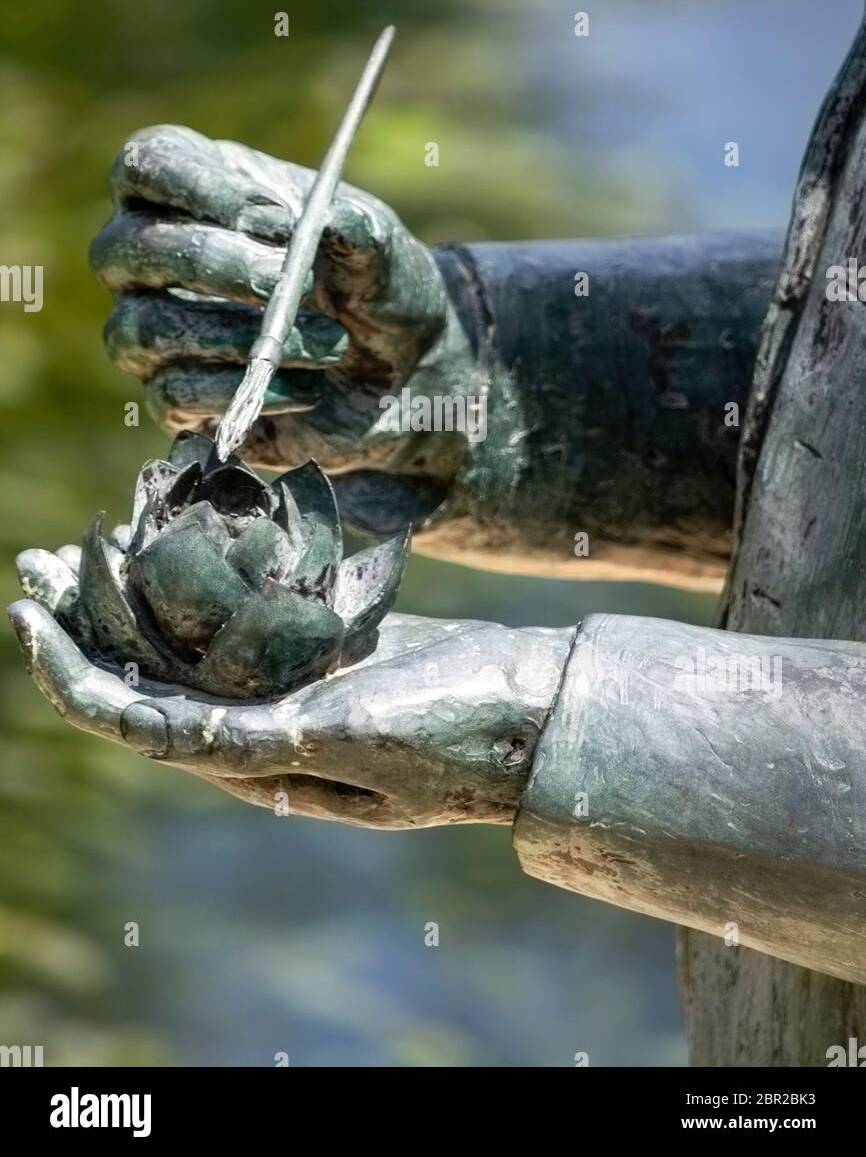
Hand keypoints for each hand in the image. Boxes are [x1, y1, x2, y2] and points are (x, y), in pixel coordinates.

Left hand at [9, 566, 572, 828]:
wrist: (533, 711)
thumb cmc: (459, 733)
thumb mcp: (362, 741)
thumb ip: (270, 743)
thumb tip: (175, 735)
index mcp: (258, 761)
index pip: (136, 722)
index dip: (70, 674)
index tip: (27, 614)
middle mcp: (260, 728)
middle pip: (147, 675)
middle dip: (82, 621)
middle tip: (36, 558)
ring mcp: (287, 687)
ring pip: (187, 640)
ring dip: (130, 593)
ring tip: (87, 535)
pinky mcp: (317, 651)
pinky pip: (238, 613)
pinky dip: (200, 576)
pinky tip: (182, 533)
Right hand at [91, 127, 477, 510]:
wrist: (408, 367)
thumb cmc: (376, 284)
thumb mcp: (379, 246)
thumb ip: (355, 226)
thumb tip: (327, 222)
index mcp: (199, 191)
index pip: (146, 166)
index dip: (192, 186)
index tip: (270, 218)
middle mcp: (159, 260)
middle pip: (126, 249)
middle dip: (208, 264)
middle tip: (282, 279)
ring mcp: (160, 331)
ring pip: (143, 330)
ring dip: (236, 338)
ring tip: (328, 343)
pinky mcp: (179, 399)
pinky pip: (174, 395)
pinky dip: (247, 391)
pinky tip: (309, 388)